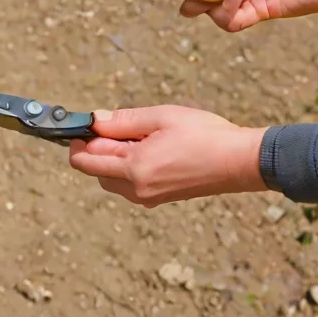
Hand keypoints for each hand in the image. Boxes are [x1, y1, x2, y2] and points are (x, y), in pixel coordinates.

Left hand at [68, 106, 266, 206]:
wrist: (239, 161)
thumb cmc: (205, 135)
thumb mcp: (161, 117)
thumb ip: (122, 121)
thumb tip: (94, 120)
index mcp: (134, 168)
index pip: (85, 161)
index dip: (78, 141)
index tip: (84, 124)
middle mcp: (136, 189)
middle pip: (96, 170)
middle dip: (98, 148)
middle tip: (120, 126)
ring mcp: (148, 197)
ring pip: (112, 178)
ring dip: (114, 158)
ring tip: (142, 136)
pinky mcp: (159, 199)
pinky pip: (129, 184)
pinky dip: (129, 167)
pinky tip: (151, 149)